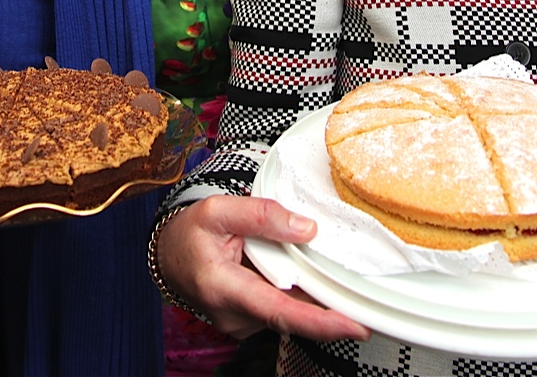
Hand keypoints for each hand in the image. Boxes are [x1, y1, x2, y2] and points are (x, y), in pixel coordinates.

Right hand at [156, 195, 370, 342]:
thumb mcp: (217, 210)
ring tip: (327, 272)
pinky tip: (307, 275)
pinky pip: (284, 307)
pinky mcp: (252, 321)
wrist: (169, 256)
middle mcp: (235, 315)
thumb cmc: (190, 234)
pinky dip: (299, 293)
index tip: (354, 326)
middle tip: (367, 298)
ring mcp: (244, 323)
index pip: (278, 311)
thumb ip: (261, 215)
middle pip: (293, 313)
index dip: (319, 322)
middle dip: (330, 307)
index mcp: (223, 288)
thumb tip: (307, 228)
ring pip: (290, 310)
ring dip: (312, 294)